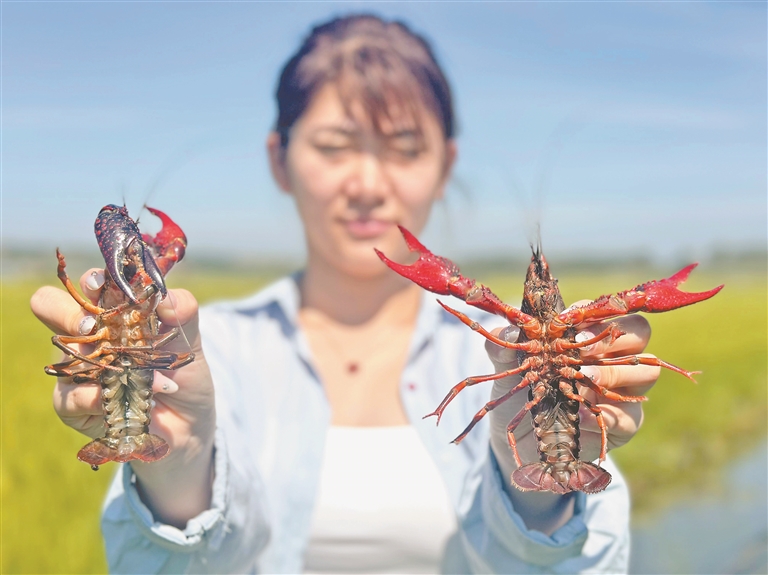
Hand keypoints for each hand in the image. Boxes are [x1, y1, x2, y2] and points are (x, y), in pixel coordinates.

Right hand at [31, 269, 216, 526]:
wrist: (190, 429)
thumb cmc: (185, 377)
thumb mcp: (192, 345)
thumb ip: (184, 315)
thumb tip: (167, 298)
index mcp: (115, 311)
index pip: (91, 283)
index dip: (93, 279)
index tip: (106, 284)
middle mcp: (89, 335)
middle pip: (51, 307)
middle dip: (67, 311)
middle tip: (92, 323)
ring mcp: (78, 369)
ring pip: (59, 352)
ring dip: (93, 358)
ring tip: (123, 367)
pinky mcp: (76, 405)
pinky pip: (68, 396)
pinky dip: (93, 397)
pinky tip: (114, 399)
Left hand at [485, 303, 658, 531]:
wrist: (525, 438)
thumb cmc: (521, 393)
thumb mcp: (508, 369)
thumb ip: (505, 348)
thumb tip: (508, 330)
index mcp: (586, 335)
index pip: (603, 312)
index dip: (588, 313)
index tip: (566, 322)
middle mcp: (611, 357)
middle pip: (638, 332)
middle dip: (612, 338)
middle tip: (582, 351)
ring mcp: (622, 390)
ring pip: (646, 370)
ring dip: (616, 372)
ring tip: (587, 379)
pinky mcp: (625, 423)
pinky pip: (631, 415)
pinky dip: (608, 414)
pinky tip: (582, 416)